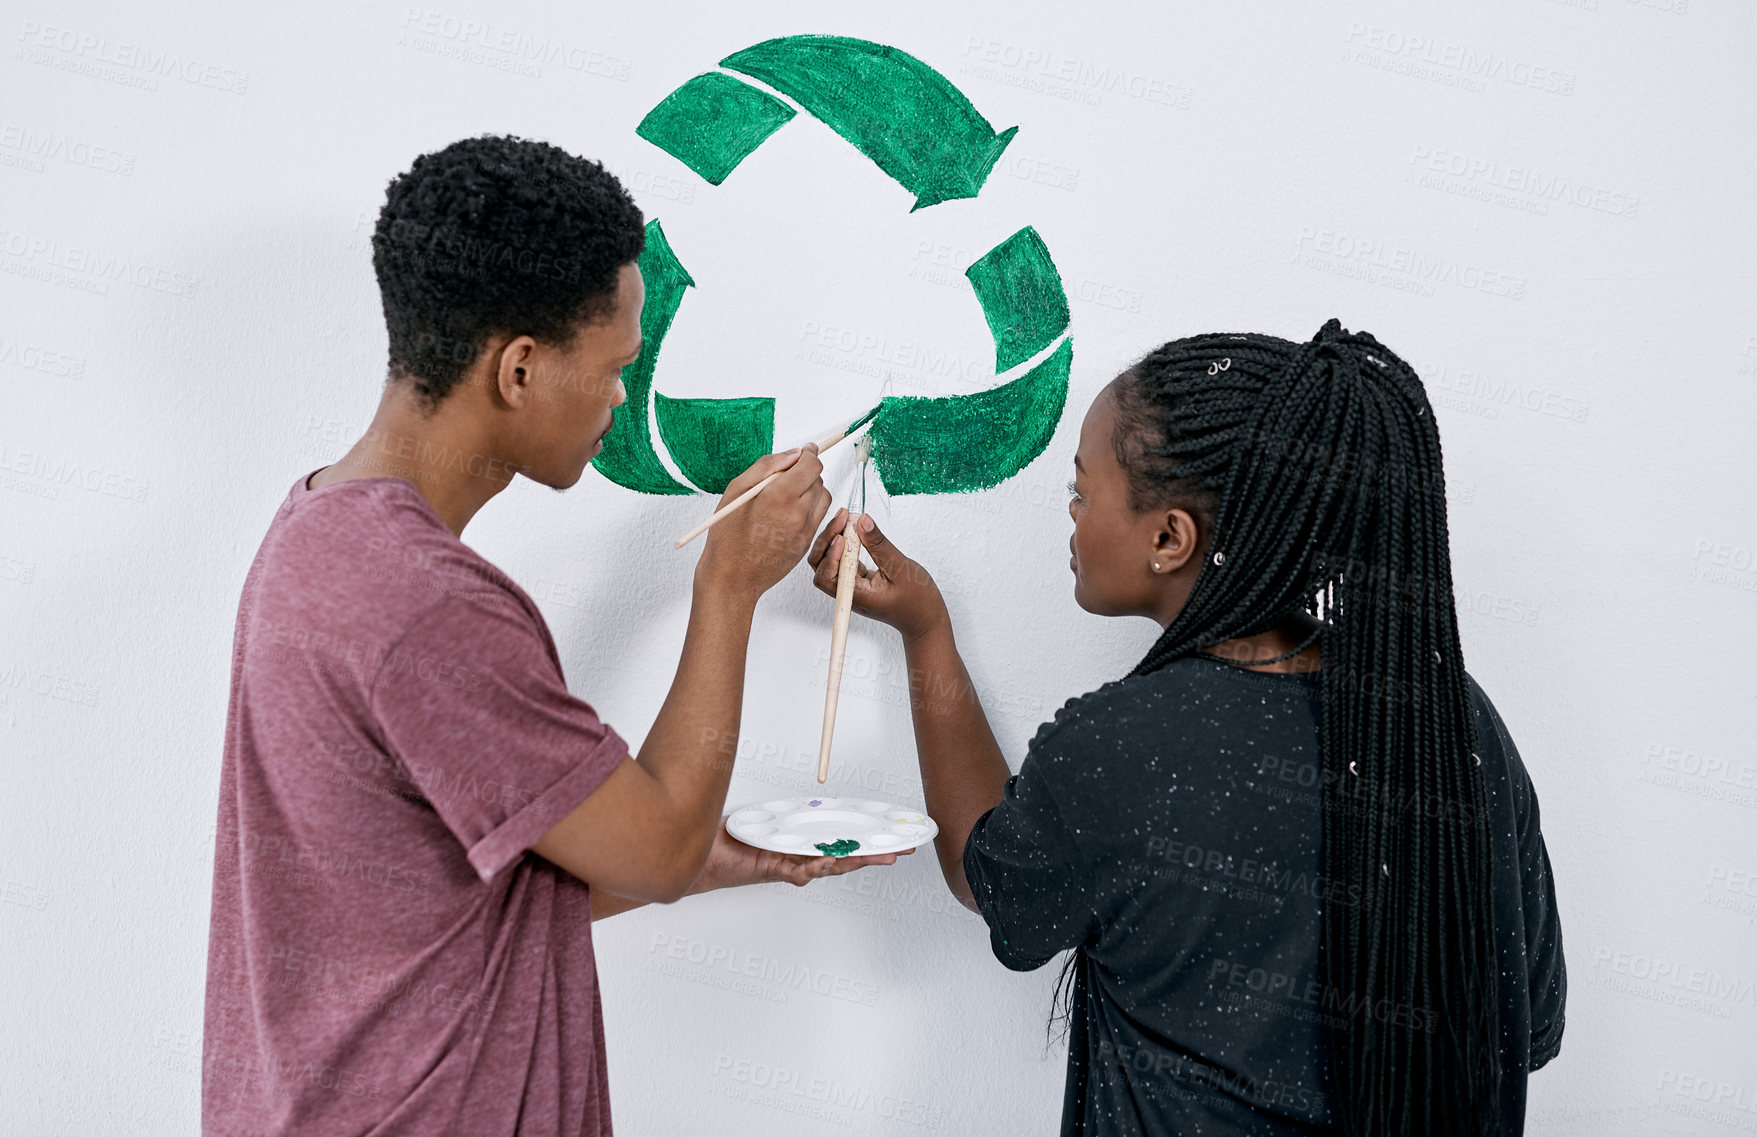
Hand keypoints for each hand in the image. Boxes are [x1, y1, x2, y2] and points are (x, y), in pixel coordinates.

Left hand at [688, 815, 911, 891]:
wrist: (696, 854)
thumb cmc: (727, 838)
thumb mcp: (764, 819)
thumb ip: (785, 816)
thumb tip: (806, 803)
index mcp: (799, 844)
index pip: (838, 841)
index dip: (864, 839)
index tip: (889, 833)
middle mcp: (796, 857)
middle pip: (843, 856)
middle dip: (874, 853)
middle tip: (901, 849)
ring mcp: (785, 865)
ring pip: (828, 866)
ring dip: (855, 862)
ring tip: (881, 857)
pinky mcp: (768, 870)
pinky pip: (796, 872)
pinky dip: (813, 868)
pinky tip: (828, 862)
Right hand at [697, 445, 831, 602]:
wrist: (732, 577)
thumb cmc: (728, 535)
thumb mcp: (737, 490)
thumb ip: (767, 466)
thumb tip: (794, 453)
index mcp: (779, 496)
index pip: (811, 465)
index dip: (809, 454)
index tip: (803, 451)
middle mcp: (798, 513)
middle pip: (819, 480)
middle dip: (806, 471)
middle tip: (786, 475)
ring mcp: (806, 531)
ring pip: (823, 498)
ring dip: (811, 489)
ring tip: (787, 494)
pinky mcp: (807, 543)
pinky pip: (818, 517)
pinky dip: (809, 508)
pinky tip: (787, 512)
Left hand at [808, 509, 948, 641]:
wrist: (924, 618)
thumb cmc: (917, 601)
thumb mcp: (900, 568)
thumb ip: (878, 545)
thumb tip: (862, 522)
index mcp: (856, 596)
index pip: (827, 576)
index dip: (830, 554)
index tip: (842, 535)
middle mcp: (849, 593)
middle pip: (821, 567)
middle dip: (826, 540)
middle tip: (842, 517)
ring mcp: (852, 587)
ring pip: (829, 563)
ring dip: (833, 541)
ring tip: (845, 520)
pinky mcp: (857, 580)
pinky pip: (842, 561)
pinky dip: (844, 545)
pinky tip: (852, 531)